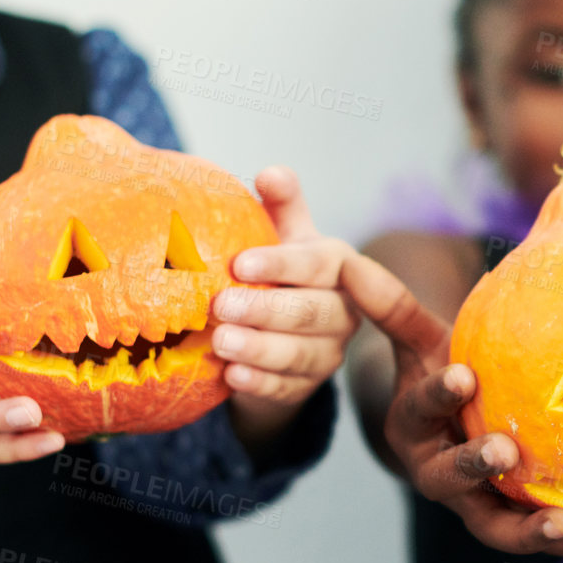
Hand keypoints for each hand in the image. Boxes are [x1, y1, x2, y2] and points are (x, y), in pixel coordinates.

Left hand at [213, 167, 361, 438]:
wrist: (281, 333)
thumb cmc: (279, 272)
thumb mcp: (283, 235)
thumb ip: (282, 204)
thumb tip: (271, 173)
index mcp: (339, 268)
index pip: (316, 264)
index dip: (281, 264)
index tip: (239, 264)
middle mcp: (343, 312)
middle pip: (311, 312)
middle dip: (265, 310)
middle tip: (220, 305)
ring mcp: (328, 353)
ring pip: (299, 354)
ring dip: (258, 348)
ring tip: (219, 342)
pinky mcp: (307, 387)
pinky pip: (286, 388)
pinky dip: (259, 382)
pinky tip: (232, 376)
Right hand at [340, 250, 562, 556]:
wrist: (452, 432)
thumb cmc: (443, 374)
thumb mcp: (420, 341)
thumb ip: (391, 306)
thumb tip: (347, 260)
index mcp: (412, 427)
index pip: (420, 410)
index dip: (438, 395)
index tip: (463, 375)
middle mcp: (438, 473)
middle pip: (449, 478)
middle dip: (474, 465)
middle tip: (505, 450)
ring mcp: (476, 504)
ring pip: (496, 528)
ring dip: (531, 531)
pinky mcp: (514, 522)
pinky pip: (543, 539)